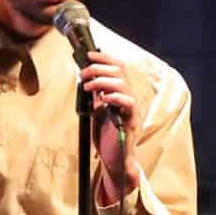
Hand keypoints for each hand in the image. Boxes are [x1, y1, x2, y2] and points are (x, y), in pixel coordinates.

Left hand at [80, 52, 141, 197]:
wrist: (114, 159)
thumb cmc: (107, 136)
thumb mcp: (97, 111)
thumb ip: (96, 96)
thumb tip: (86, 79)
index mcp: (120, 93)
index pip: (118, 68)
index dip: (104, 58)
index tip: (89, 55)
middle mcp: (129, 98)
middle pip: (120, 72)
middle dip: (99, 68)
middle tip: (83, 72)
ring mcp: (132, 109)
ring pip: (123, 85)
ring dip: (103, 81)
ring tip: (88, 86)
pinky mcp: (131, 121)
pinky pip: (128, 103)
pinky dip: (115, 97)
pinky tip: (103, 99)